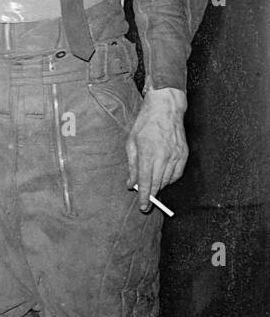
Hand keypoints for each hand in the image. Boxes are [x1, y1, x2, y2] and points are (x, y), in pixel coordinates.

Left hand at [127, 87, 187, 212]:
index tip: (143, 206)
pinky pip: (177, 174)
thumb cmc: (145, 124)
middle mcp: (164, 156)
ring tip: (151, 187)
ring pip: (168, 180)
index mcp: (148, 153)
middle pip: (158, 183)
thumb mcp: (131, 143)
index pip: (146, 181)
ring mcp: (176, 156)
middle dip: (151, 196)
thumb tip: (131, 184)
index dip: (144, 196)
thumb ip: (132, 165)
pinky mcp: (184, 155)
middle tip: (145, 203)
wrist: (166, 109)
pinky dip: (169, 180)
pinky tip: (163, 179)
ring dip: (159, 187)